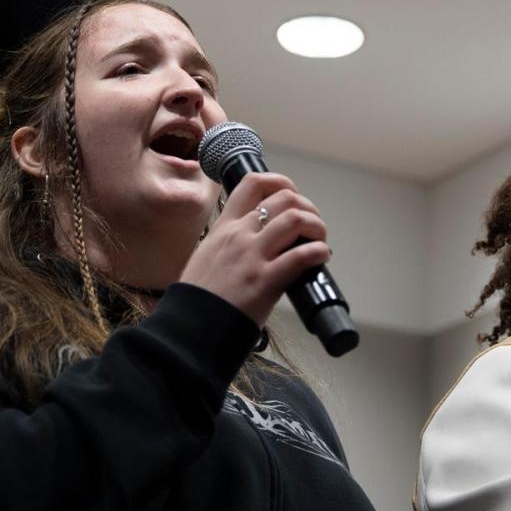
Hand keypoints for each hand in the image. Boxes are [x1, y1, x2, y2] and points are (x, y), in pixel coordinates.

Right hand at [179, 172, 329, 325]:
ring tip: (319, 240)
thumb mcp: (207, 257)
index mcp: (224, 227)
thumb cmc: (198, 298)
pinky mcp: (265, 281)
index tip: (292, 195)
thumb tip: (256, 244)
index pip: (252, 183)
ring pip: (296, 219)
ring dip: (317, 226)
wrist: (189, 328)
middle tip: (312, 225)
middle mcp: (239, 235)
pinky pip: (301, 256)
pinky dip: (318, 252)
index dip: (280, 182)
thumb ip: (229, 244)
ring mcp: (252, 256)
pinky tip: (321, 258)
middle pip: (284, 198)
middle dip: (307, 207)